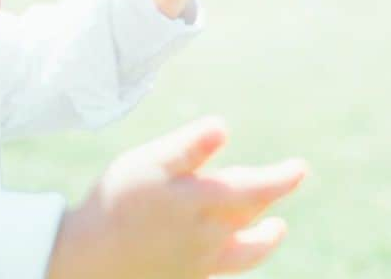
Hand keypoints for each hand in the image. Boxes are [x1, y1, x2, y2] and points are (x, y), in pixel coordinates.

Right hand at [46, 116, 308, 278]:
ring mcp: (198, 260)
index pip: (256, 190)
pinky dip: (239, 257)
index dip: (281, 179)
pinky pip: (224, 268)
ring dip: (264, 236)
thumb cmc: (117, 202)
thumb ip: (188, 147)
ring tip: (277, 227)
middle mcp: (209, 234)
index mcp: (203, 201)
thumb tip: (223, 127)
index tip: (300, 168)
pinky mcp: (185, 276)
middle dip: (268, 196)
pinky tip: (232, 249)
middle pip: (250, 214)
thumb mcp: (148, 163)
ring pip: (244, 247)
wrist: (89, 259)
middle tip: (287, 177)